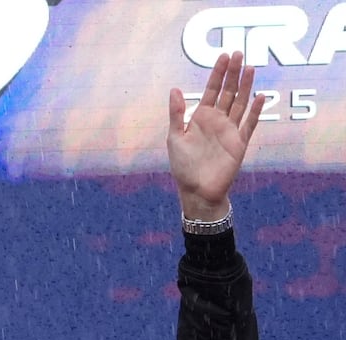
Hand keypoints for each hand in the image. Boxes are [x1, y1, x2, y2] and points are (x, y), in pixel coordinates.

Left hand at [168, 52, 263, 220]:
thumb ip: (177, 114)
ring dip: (246, 86)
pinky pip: (250, 124)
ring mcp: (230, 130)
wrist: (197, 190)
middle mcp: (217, 120)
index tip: (223, 56)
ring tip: (250, 67)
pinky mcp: (240, 143)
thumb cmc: (183, 166)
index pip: (212, 90)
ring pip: (240, 103)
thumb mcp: (175, 138)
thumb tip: (175, 89)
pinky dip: (255, 111)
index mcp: (201, 117)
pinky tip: (260, 97)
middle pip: (228, 92)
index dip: (217, 73)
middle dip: (233, 73)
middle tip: (239, 53)